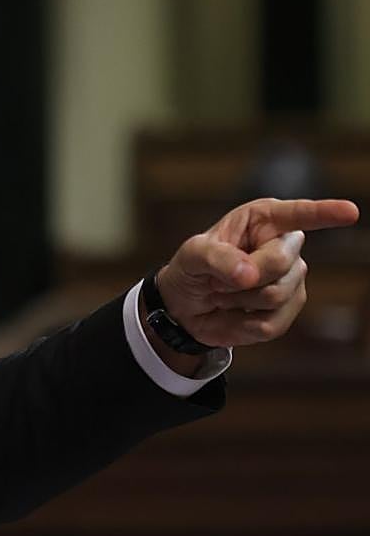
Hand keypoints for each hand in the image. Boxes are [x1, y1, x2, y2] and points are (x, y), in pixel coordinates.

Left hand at [156, 198, 358, 350]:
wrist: (186, 306)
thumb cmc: (192, 269)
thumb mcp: (191, 256)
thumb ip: (216, 258)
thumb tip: (249, 275)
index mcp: (262, 221)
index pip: (298, 215)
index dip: (324, 213)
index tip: (349, 212)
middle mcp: (284, 246)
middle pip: (281, 262)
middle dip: (243, 275)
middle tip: (215, 277)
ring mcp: (291, 280)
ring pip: (276, 295)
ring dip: (237, 299)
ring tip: (222, 292)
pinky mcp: (287, 311)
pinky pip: (271, 323)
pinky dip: (241, 322)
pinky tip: (234, 312)